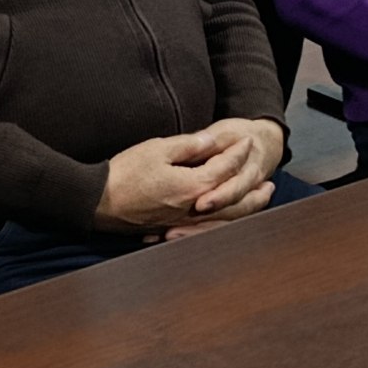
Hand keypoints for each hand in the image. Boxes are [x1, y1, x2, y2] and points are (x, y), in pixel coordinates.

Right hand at [94, 120, 276, 233]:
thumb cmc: (124, 173)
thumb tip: (213, 140)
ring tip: (258, 202)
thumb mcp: (157, 149)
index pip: (224, 168)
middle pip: (234, 202)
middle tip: (270, 183)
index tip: (246, 140)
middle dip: (253, 191)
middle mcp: (193, 209)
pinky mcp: (172, 227)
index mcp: (192, 187)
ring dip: (245, 209)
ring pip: (225, 219)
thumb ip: (189, 145)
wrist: (97, 202)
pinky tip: (227, 217)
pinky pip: (209, 227)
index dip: (236, 152)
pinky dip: (225, 222)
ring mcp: (183, 222)